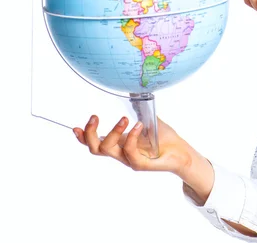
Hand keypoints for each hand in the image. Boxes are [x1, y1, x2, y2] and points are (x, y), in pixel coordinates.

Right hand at [73, 115, 193, 174]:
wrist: (181, 152)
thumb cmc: (164, 137)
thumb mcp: (148, 119)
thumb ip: (138, 109)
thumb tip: (131, 91)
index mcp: (120, 144)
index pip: (96, 143)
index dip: (83, 137)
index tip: (75, 127)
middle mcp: (121, 153)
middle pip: (95, 148)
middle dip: (90, 133)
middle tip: (94, 117)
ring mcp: (129, 160)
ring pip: (108, 150)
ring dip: (113, 132)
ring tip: (124, 118)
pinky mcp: (141, 165)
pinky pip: (130, 153)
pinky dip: (132, 137)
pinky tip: (139, 126)